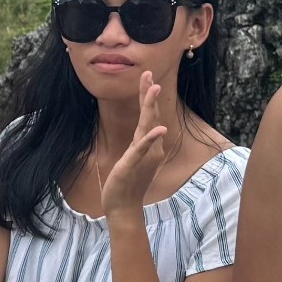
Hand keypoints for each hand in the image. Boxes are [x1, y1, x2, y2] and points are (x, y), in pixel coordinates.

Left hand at [95, 75, 172, 213]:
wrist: (124, 208)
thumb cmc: (127, 185)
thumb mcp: (133, 159)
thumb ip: (140, 145)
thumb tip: (148, 132)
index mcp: (148, 145)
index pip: (149, 116)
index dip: (147, 96)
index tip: (147, 77)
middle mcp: (150, 148)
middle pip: (151, 115)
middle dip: (149, 94)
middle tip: (148, 74)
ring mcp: (144, 156)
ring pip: (148, 126)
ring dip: (151, 107)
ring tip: (154, 88)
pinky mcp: (134, 164)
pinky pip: (142, 149)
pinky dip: (150, 138)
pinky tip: (158, 128)